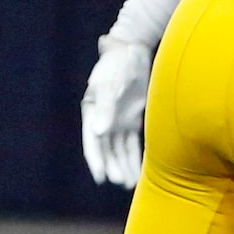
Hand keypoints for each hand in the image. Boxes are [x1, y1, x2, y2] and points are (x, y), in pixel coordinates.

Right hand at [80, 38, 153, 188]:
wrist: (134, 50)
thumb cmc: (118, 64)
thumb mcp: (111, 83)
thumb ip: (106, 107)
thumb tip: (99, 132)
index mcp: (92, 111)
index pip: (93, 141)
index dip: (96, 160)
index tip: (101, 177)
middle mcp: (104, 120)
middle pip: (107, 149)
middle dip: (113, 166)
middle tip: (122, 182)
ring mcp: (118, 121)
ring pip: (121, 149)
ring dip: (125, 165)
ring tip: (130, 183)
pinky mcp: (133, 120)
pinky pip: (134, 143)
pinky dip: (136, 157)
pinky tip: (141, 171)